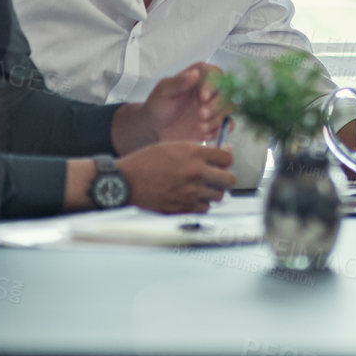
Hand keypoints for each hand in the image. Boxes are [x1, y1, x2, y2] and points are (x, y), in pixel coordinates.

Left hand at [116, 62, 225, 149]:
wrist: (155, 128)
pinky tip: (205, 135)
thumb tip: (195, 73)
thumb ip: (179, 82)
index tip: (203, 96)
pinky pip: (227, 125)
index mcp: (199, 77)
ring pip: (229, 109)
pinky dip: (219, 130)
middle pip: (226, 92)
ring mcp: (214, 107)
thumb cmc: (158, 105)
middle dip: (216, 105)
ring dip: (217, 119)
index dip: (213, 83)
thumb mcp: (164, 91)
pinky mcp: (215, 123)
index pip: (215, 73)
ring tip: (200, 128)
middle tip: (201, 114)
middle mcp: (210, 90)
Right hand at [118, 142, 236, 213]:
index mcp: (193, 153)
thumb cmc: (145, 162)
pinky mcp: (183, 208)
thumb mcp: (172, 146)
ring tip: (200, 187)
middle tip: (216, 177)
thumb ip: (198, 149)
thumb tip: (222, 151)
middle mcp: (195, 173)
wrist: (125, 182)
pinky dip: (200, 204)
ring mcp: (190, 193)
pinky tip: (190, 197)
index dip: (225, 160)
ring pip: (218, 196)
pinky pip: (204, 208)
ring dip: (212, 191)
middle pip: (229, 179)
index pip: (227, 158)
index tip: (220, 162)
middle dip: (225, 177)